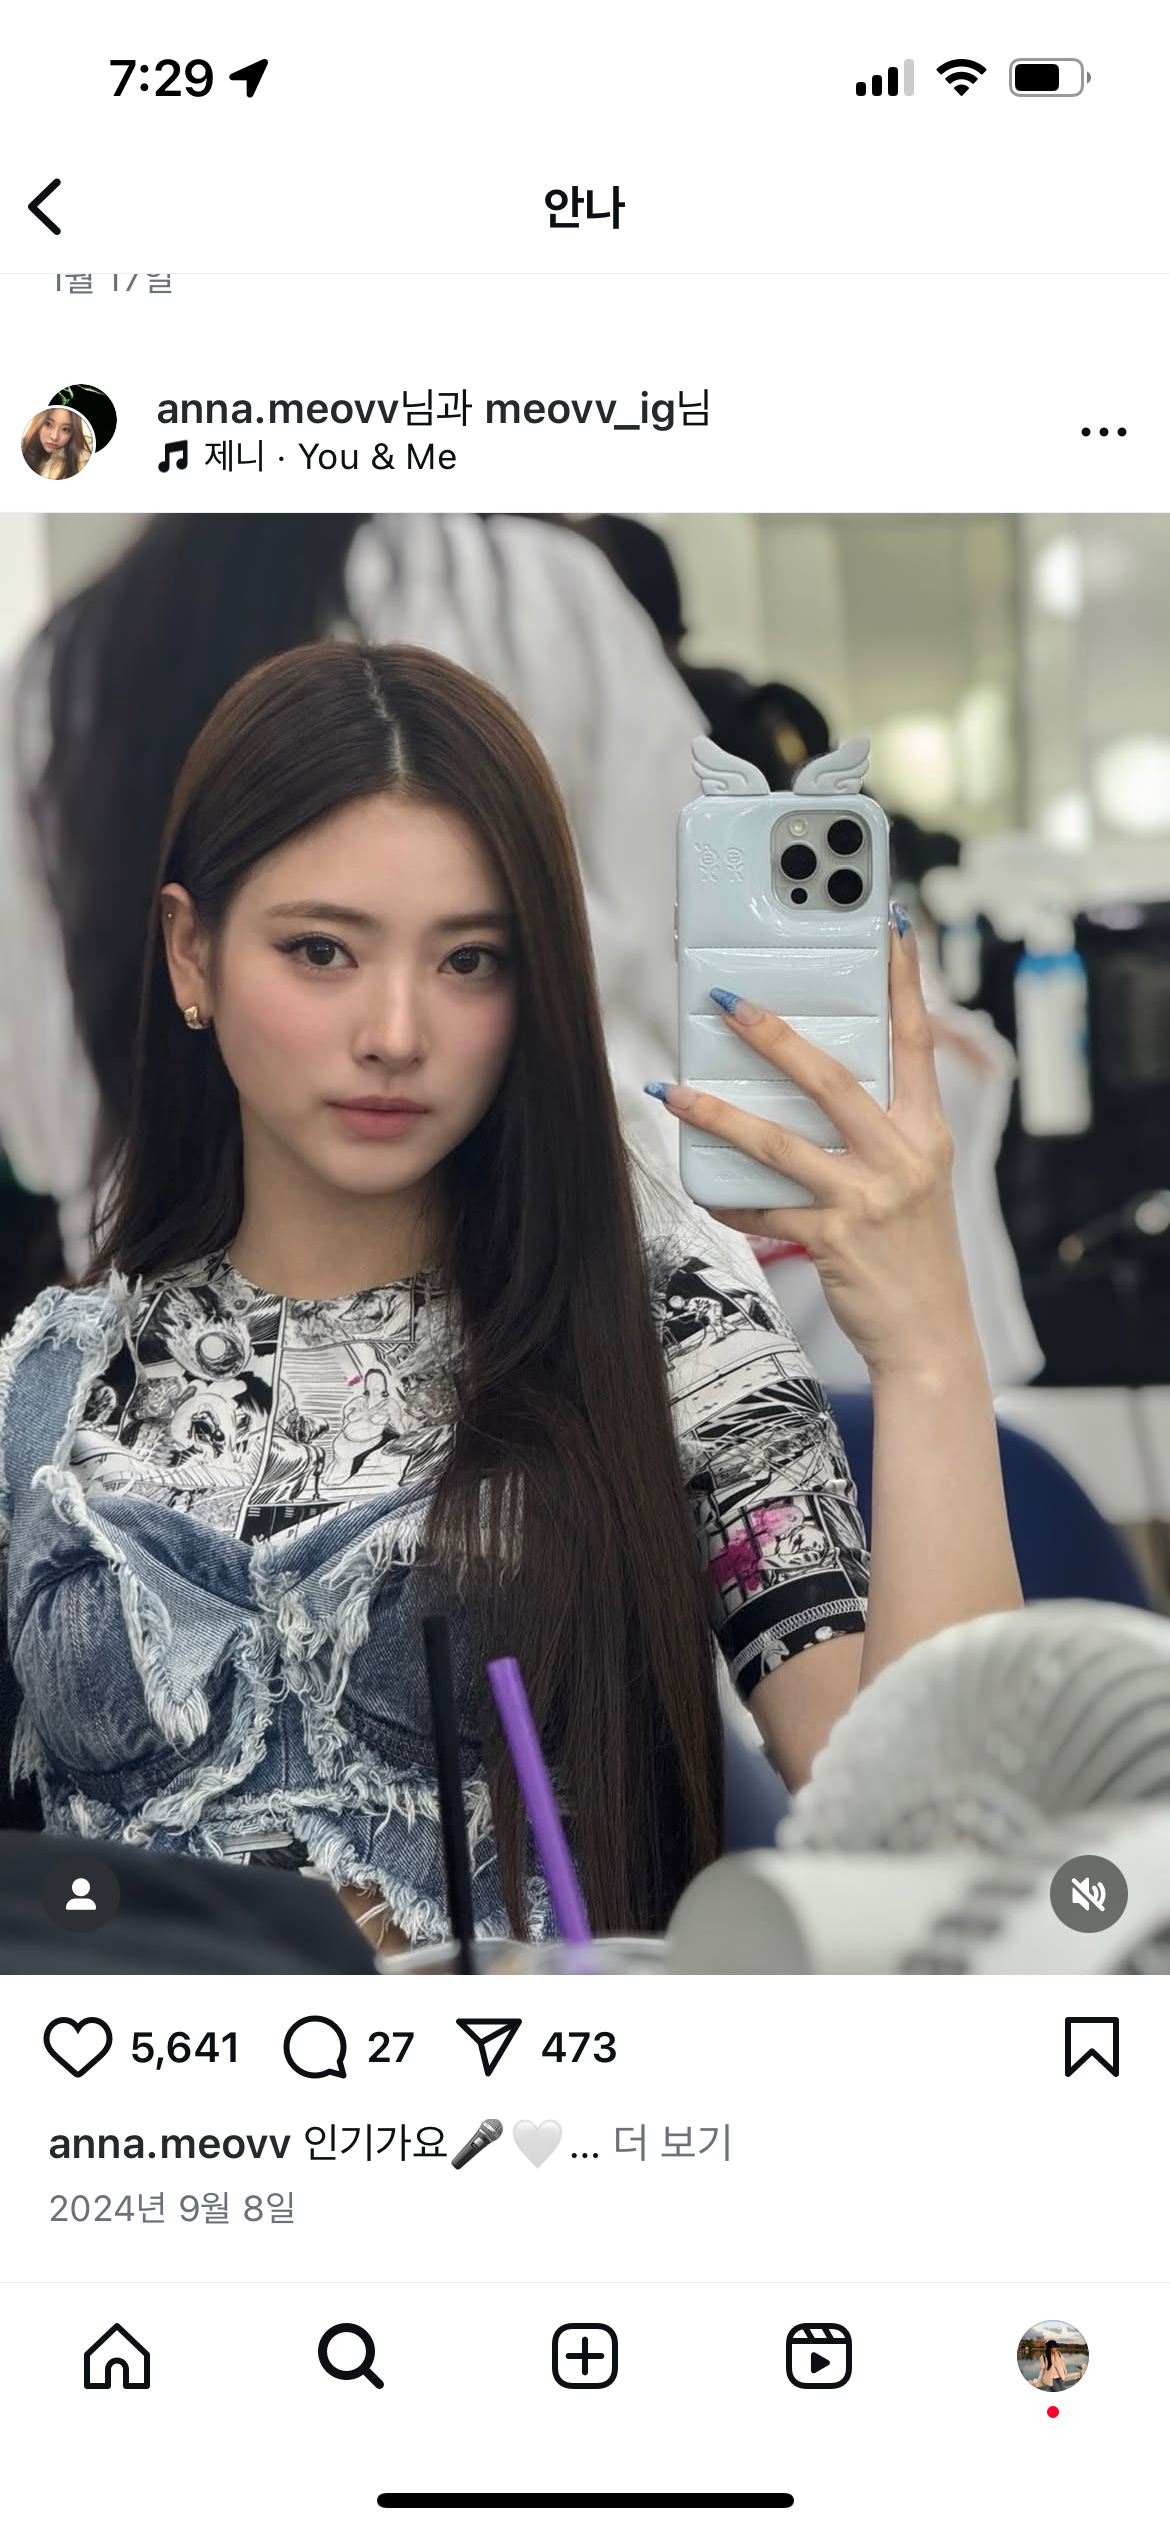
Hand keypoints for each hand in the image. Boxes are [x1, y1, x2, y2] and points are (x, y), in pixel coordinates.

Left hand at [650, 915, 976, 1379]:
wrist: (932, 1337)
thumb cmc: (916, 1253)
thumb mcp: (918, 1180)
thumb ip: (880, 1133)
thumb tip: (821, 1083)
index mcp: (927, 1132)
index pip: (916, 1041)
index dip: (903, 981)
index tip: (887, 926)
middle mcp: (901, 1158)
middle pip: (830, 1079)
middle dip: (773, 1036)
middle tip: (726, 1002)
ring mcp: (865, 1200)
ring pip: (779, 1143)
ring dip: (718, 1114)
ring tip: (674, 1092)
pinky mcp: (831, 1240)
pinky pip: (763, 1209)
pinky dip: (728, 1197)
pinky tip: (700, 1185)